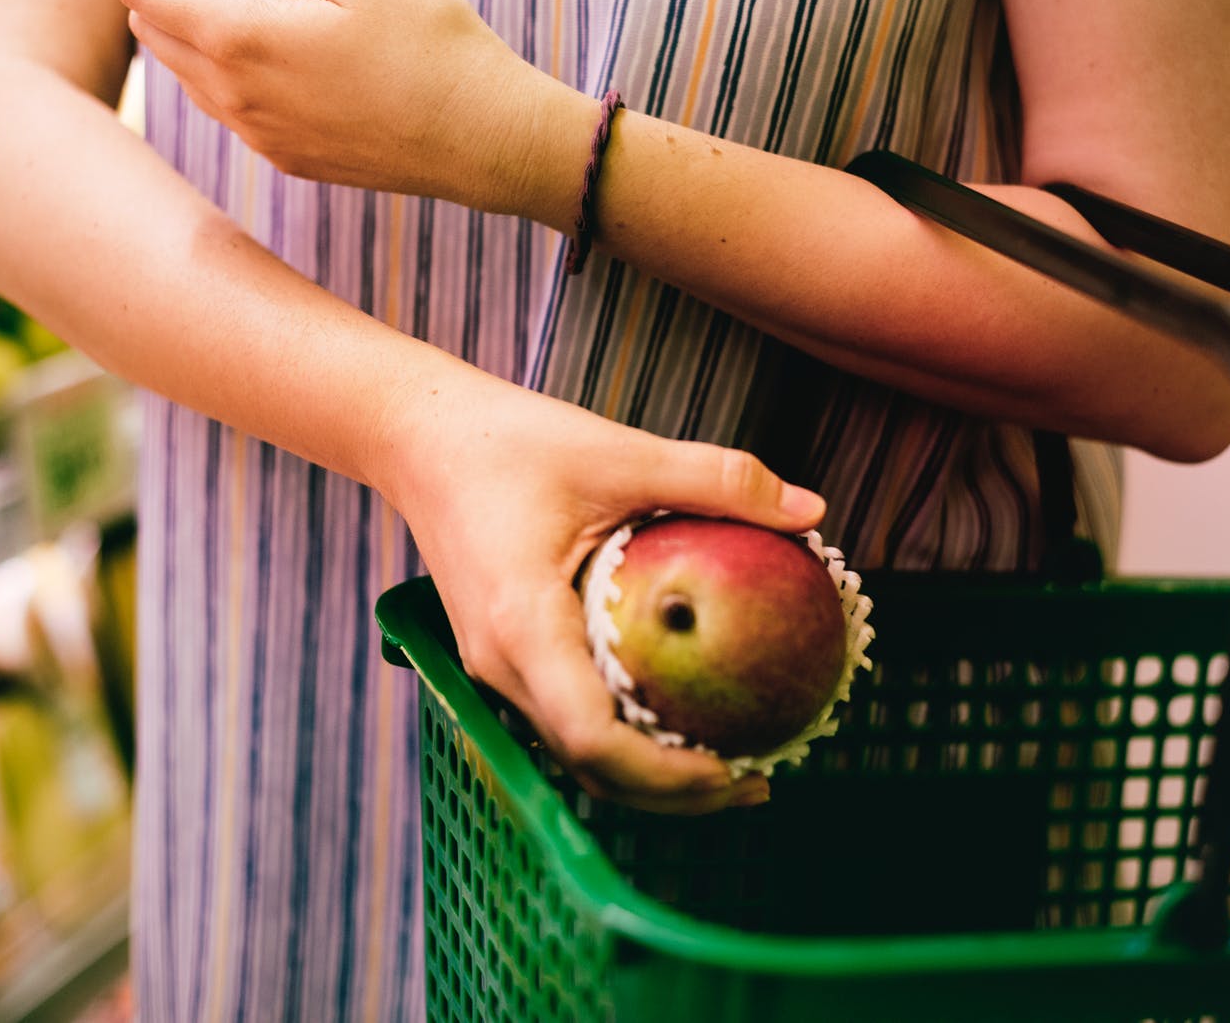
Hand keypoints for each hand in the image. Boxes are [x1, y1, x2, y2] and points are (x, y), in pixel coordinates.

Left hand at [116, 0, 581, 217]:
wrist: (486, 141)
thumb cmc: (430, 45)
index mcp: (237, 43)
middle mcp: (233, 100)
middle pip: (153, 26)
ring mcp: (258, 136)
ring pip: (191, 66)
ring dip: (215, 17)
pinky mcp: (288, 156)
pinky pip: (235, 101)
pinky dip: (246, 59)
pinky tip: (316, 43)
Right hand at [374, 370, 827, 813]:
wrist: (418, 438)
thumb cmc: (506, 440)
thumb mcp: (619, 450)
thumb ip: (715, 478)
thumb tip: (811, 510)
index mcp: (522, 623)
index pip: (592, 736)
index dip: (665, 773)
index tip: (734, 769)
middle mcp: (500, 662)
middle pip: (588, 764)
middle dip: (673, 792)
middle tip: (758, 779)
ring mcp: (493, 666)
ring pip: (574, 751)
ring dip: (648, 773)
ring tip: (730, 763)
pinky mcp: (500, 655)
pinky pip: (565, 716)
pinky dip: (622, 736)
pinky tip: (676, 714)